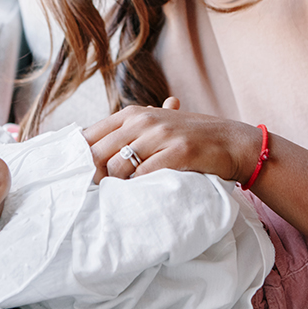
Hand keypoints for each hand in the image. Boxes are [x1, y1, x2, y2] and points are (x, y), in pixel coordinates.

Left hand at [84, 97, 258, 183]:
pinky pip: (145, 174)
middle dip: (93, 176)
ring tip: (119, 195)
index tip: (77, 176)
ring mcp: (161, 134)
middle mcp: (143, 120)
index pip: (91, 134)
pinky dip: (138, 187)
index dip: (79, 157)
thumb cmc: (187, 136)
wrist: (230, 141)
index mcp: (132, 113)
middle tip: (96, 192)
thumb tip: (88, 143)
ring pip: (118, 165)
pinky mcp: (178, 152)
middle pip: (99, 152)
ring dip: (115, 184)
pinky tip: (140, 194)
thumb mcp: (154, 125)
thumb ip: (126, 131)